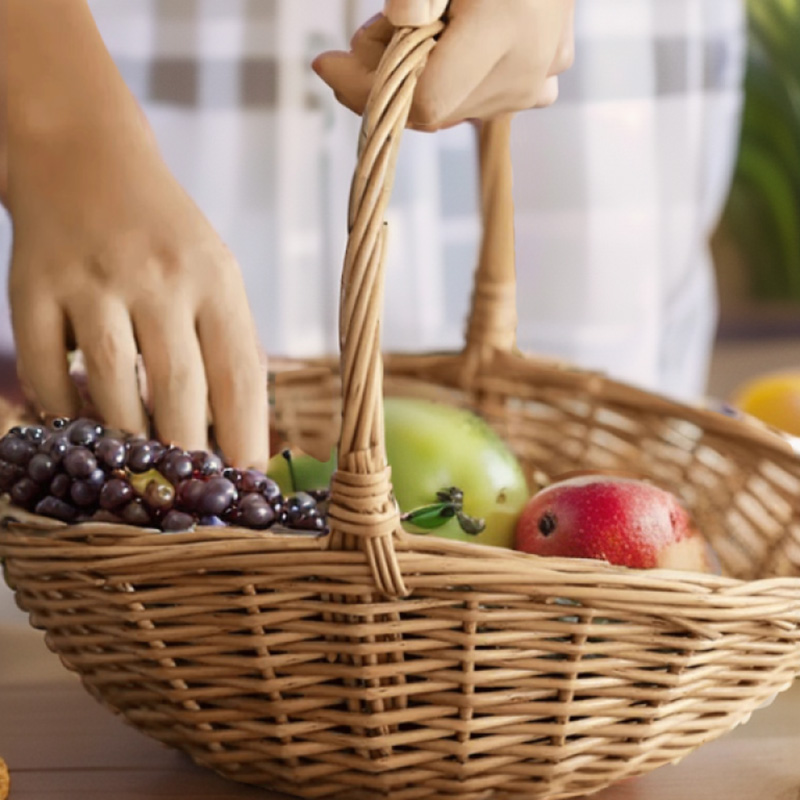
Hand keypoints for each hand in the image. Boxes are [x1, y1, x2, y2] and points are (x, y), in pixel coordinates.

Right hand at [8, 129, 268, 469]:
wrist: (87, 159)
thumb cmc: (167, 235)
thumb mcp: (216, 275)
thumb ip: (227, 345)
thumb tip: (239, 436)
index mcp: (215, 279)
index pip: (240, 376)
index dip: (245, 440)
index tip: (246, 485)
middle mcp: (158, 278)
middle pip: (177, 391)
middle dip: (186, 455)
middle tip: (189, 495)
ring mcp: (91, 280)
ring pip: (109, 387)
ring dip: (126, 441)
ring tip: (139, 473)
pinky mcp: (32, 286)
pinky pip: (44, 369)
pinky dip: (61, 412)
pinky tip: (79, 432)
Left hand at [313, 0, 574, 129]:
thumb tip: (399, 24)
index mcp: (504, 30)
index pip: (424, 101)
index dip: (367, 92)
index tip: (326, 64)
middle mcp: (524, 71)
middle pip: (432, 106)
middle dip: (388, 75)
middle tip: (377, 28)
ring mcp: (537, 83)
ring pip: (453, 107)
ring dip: (421, 75)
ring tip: (423, 23)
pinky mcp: (543, 84)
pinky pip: (485, 98)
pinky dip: (456, 78)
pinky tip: (453, 43)